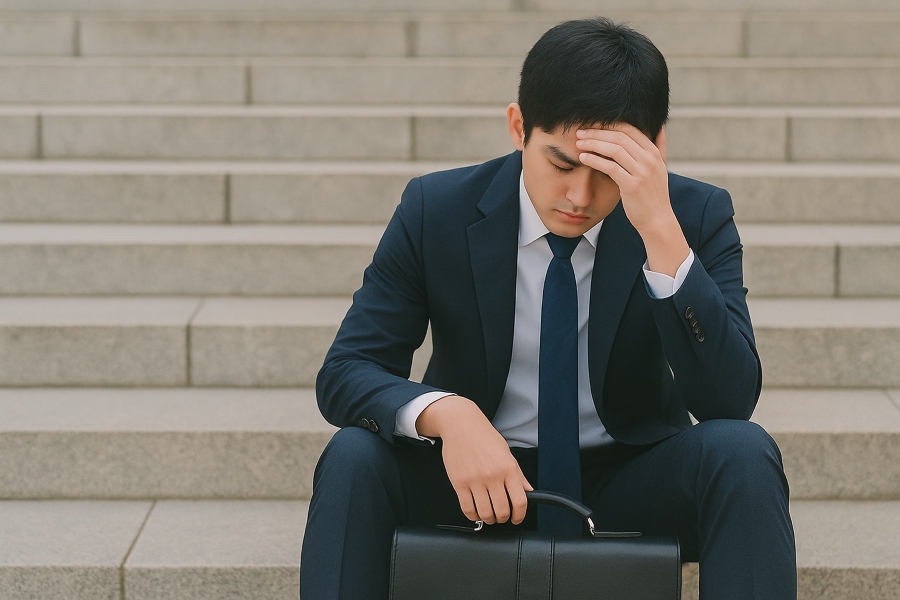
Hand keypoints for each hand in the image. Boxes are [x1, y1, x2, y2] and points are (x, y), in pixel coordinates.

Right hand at [416, 396, 532, 524]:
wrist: (461, 424)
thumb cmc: (484, 436)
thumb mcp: (506, 452)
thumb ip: (518, 474)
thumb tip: (529, 491)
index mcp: (508, 468)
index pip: (520, 501)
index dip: (520, 515)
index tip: (517, 518)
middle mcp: (493, 476)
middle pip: (502, 510)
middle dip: (503, 519)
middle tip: (501, 517)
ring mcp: (475, 480)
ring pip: (485, 513)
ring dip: (489, 519)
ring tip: (489, 515)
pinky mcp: (459, 483)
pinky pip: (467, 508)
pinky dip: (473, 516)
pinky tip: (476, 512)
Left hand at [575, 124, 688, 275]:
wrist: (657, 220)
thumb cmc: (653, 195)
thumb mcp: (660, 168)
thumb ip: (659, 147)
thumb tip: (660, 127)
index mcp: (654, 152)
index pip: (630, 129)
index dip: (609, 124)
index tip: (593, 125)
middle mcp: (649, 159)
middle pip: (620, 137)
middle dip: (598, 132)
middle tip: (580, 132)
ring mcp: (642, 172)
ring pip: (614, 149)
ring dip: (594, 144)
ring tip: (579, 143)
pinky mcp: (632, 185)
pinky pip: (610, 167)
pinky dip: (595, 160)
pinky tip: (583, 158)